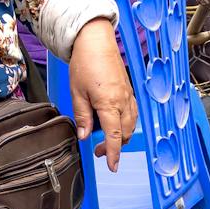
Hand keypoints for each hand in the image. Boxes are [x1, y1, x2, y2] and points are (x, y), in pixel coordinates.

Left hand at [68, 19, 137, 171]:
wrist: (95, 41)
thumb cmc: (85, 63)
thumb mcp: (77, 92)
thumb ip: (82, 117)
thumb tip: (84, 136)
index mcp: (109, 103)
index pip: (114, 136)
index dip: (113, 154)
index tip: (112, 167)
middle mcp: (123, 101)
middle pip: (125, 133)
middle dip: (114, 146)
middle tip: (97, 150)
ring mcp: (128, 96)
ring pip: (131, 125)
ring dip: (121, 136)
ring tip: (105, 138)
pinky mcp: (129, 91)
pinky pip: (132, 113)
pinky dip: (125, 124)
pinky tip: (114, 123)